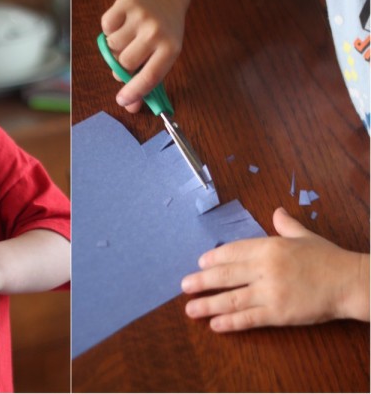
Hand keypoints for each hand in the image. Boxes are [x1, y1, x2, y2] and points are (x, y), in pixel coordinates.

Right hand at [101, 0, 185, 112]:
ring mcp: (141, 16)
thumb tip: (130, 107)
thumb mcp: (161, 58)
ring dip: (114, 48)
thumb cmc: (162, 37)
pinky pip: (105, 27)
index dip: (134, 92)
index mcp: (170, 49)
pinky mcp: (126, 2)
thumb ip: (146, 84)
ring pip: (112, 46)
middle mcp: (157, 32)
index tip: (122, 100)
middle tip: (126, 61)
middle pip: (125, 63)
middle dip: (120, 67)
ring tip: (127, 39)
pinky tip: (122, 25)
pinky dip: (109, 30)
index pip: (149, 77)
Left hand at [181, 207, 368, 331]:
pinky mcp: (279, 313)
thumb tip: (276, 211)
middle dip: (201, 281)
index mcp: (269, 247)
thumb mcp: (305, 236)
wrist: (351, 282)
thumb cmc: (327, 258)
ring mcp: (271, 292)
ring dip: (208, 304)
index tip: (200, 262)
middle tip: (183, 286)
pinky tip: (215, 325)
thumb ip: (286, 225)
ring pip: (232, 299)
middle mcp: (265, 268)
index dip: (214, 258)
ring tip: (190, 309)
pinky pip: (249, 318)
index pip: (233, 251)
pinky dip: (230, 322)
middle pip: (225, 275)